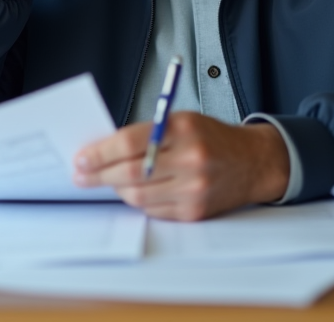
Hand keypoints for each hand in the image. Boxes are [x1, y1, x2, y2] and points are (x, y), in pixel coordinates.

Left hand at [72, 113, 290, 220]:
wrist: (253, 162)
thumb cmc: (211, 138)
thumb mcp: (180, 120)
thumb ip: (145, 133)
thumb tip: (103, 150)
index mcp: (183, 128)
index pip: (130, 143)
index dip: (99, 153)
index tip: (81, 158)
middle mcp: (190, 159)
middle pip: (130, 173)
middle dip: (98, 175)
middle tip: (81, 174)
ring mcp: (194, 188)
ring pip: (138, 196)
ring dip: (116, 190)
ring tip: (105, 181)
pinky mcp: (195, 211)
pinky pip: (153, 211)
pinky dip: (138, 202)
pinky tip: (132, 192)